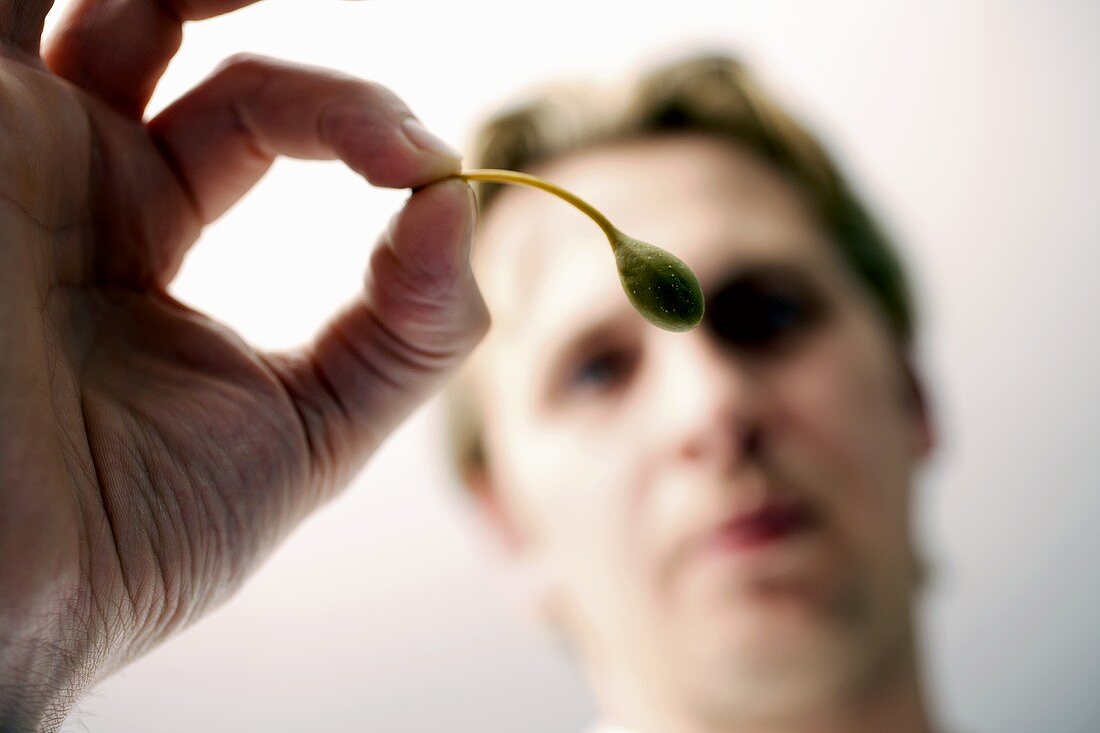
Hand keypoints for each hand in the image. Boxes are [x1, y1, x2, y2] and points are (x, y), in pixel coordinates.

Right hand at [0, 1, 486, 728]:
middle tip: (376, 116)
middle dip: (271, 33)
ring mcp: (1, 146)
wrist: (10, 599)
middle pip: (174, 29)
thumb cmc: (134, 533)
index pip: (257, 114)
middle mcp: (65, 173)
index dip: (351, 119)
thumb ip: (407, 332)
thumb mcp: (310, 431)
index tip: (424, 166)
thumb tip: (463, 202)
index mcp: (137, 225)